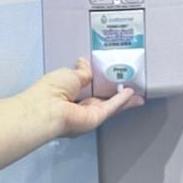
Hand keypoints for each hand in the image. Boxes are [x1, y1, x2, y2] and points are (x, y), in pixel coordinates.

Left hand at [29, 58, 143, 139]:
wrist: (48, 108)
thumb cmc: (49, 90)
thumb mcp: (69, 73)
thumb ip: (81, 72)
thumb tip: (84, 63)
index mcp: (68, 93)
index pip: (86, 86)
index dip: (98, 81)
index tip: (108, 75)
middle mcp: (78, 106)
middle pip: (101, 98)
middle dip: (115, 93)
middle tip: (127, 86)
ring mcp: (87, 113)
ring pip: (110, 105)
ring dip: (123, 99)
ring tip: (135, 91)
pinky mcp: (95, 118)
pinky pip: (111, 108)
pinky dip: (122, 101)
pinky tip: (131, 94)